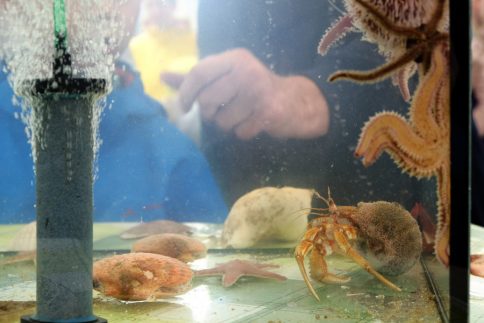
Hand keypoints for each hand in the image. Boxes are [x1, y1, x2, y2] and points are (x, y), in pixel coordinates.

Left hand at [162, 48, 328, 139]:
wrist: (294, 102)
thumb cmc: (253, 88)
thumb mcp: (227, 76)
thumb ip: (197, 78)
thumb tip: (164, 77)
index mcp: (234, 58)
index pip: (199, 73)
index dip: (186, 93)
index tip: (185, 106)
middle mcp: (246, 72)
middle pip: (207, 101)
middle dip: (209, 113)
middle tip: (220, 112)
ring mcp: (258, 93)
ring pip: (222, 121)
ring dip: (227, 125)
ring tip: (241, 116)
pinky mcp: (268, 114)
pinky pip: (240, 132)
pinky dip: (243, 132)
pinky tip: (253, 123)